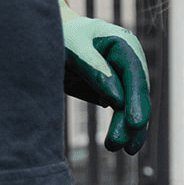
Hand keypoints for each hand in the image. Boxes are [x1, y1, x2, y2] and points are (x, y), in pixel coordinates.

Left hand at [60, 0, 149, 155]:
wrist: (46, 42)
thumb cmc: (59, 38)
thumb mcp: (71, 47)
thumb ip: (93, 68)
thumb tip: (118, 99)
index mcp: (122, 43)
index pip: (134, 72)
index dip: (137, 98)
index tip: (135, 123)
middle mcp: (128, 62)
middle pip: (136, 94)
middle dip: (130, 121)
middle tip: (117, 143)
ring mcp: (123, 79)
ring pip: (131, 107)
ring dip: (126, 130)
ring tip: (113, 147)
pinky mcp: (113, 93)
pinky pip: (121, 113)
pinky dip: (121, 128)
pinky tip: (121, 145)